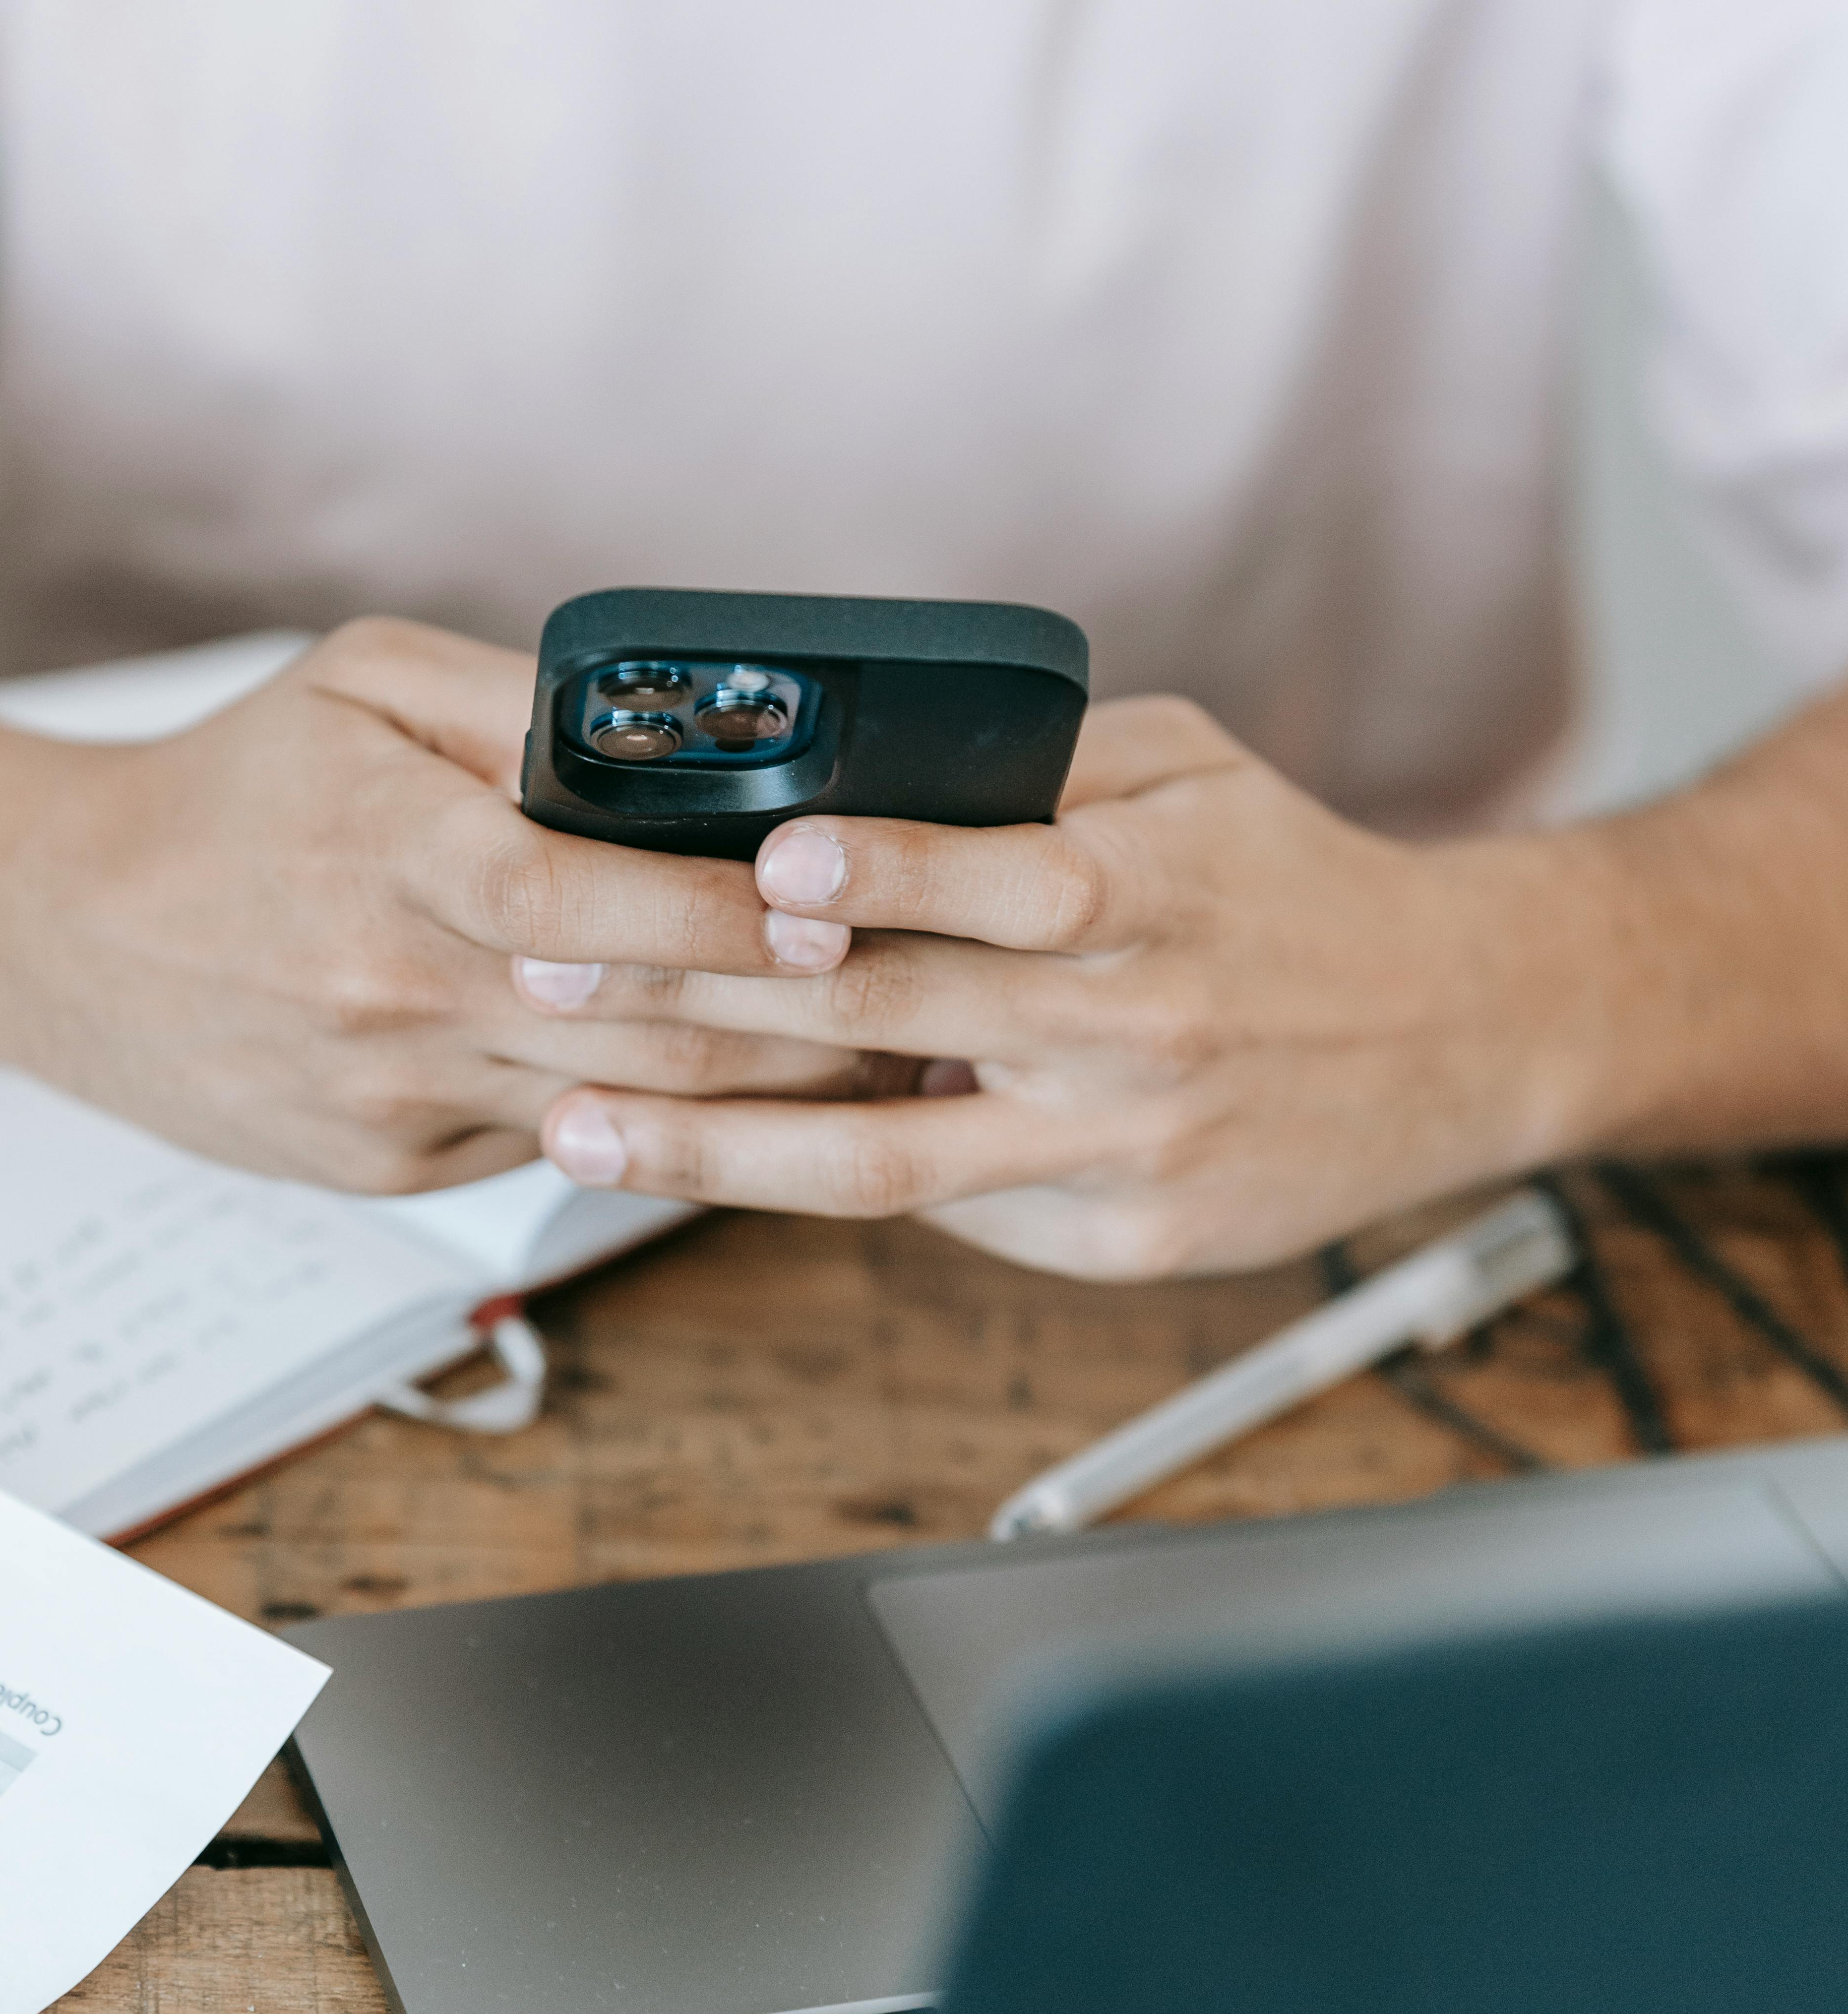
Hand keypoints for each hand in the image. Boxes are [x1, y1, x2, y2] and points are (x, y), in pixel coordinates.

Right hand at [0, 619, 870, 1188]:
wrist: (64, 933)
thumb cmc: (233, 791)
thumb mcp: (362, 684)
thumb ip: (522, 704)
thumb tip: (681, 731)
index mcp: (388, 853)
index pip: (581, 898)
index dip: (718, 912)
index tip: (835, 902)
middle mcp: (392, 992)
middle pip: (640, 1028)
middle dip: (801, 1021)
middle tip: (930, 992)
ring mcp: (393, 1098)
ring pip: (627, 1108)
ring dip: (771, 1091)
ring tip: (889, 1050)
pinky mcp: (393, 1167)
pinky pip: (559, 1146)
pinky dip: (669, 1126)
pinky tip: (756, 1098)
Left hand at [534, 696, 1623, 1275]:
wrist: (1466, 1033)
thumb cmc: (1298, 888)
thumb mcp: (1196, 778)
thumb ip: (1044, 778)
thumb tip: (868, 772)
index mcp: (1143, 896)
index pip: (984, 885)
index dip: (864, 876)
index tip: (751, 865)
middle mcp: (1124, 1031)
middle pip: (883, 1026)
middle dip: (699, 1004)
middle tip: (547, 985)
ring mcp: (1117, 1152)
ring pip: (880, 1164)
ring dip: (711, 1144)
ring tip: (574, 1125)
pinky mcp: (1122, 1241)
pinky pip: (951, 1217)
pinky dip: (827, 1185)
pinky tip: (713, 1162)